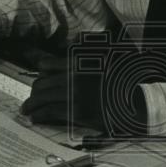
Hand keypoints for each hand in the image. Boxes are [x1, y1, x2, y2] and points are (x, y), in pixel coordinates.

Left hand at [20, 54, 147, 135]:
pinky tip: (36, 118)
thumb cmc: (124, 81)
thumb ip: (89, 52)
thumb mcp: (107, 59)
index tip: (37, 78)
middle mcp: (73, 77)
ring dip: (32, 105)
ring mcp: (74, 94)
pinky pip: (51, 112)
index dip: (39, 73)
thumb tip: (74, 47)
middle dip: (33, 93)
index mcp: (79, 63)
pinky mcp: (77, 112)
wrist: (137, 100)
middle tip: (30, 100)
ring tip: (27, 111)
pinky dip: (40, 115)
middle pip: (42, 83)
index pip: (48, 65)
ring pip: (42, 98)